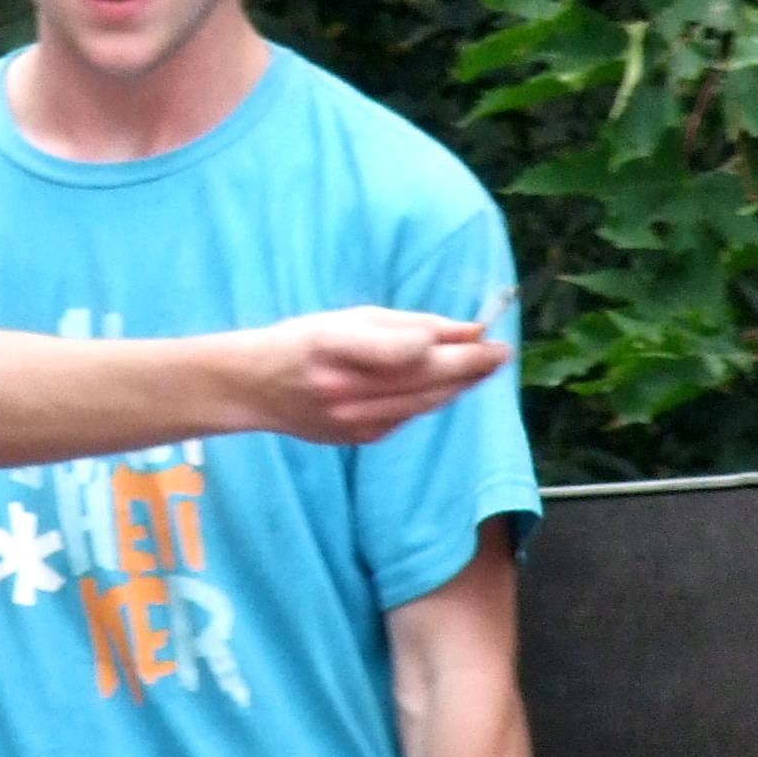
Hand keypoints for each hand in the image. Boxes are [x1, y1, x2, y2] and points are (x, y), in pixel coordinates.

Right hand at [249, 310, 507, 445]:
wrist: (255, 387)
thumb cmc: (304, 341)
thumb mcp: (350, 318)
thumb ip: (409, 324)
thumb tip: (467, 329)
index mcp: (335, 347)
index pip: (406, 350)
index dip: (448, 344)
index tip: (482, 334)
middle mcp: (343, 389)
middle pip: (425, 380)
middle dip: (470, 367)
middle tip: (501, 353)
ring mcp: (352, 420)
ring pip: (424, 403)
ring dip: (459, 385)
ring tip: (485, 365)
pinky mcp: (359, 438)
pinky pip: (408, 416)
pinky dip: (429, 399)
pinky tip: (443, 384)